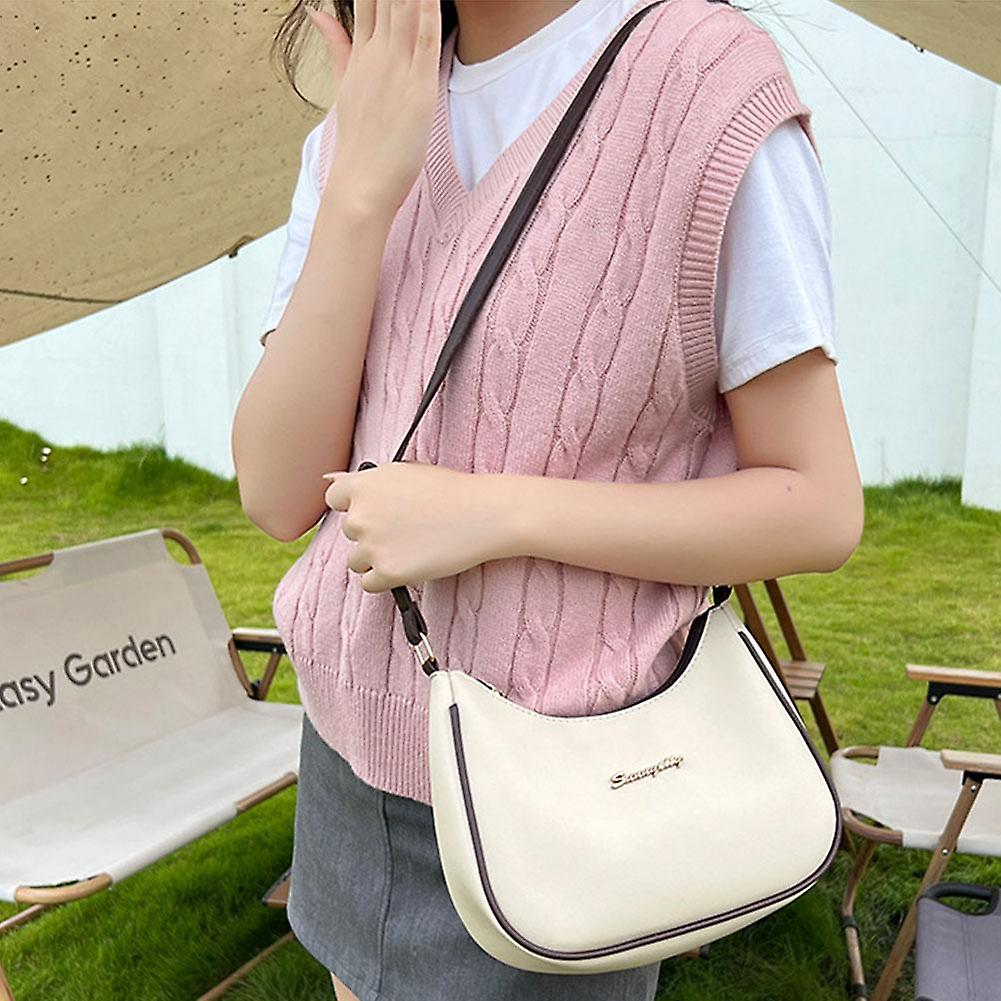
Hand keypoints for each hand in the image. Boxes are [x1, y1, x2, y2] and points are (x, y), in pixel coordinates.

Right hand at [305, 0, 441, 214]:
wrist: (361, 187)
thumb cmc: (361, 146)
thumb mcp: (346, 89)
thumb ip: (337, 46)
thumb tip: (317, 10)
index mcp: (361, 54)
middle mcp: (376, 55)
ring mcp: (396, 70)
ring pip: (406, 7)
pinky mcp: (418, 88)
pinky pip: (425, 37)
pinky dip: (427, 8)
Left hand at [322, 462, 519, 593]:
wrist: (482, 514)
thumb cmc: (448, 490)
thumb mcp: (403, 472)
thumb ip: (366, 482)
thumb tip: (328, 480)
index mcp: (363, 485)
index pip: (333, 499)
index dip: (354, 505)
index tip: (376, 510)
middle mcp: (361, 515)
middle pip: (350, 533)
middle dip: (372, 533)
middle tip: (407, 527)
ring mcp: (372, 545)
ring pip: (356, 561)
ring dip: (377, 558)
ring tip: (411, 546)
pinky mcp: (388, 572)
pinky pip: (369, 584)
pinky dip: (387, 579)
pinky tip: (411, 563)